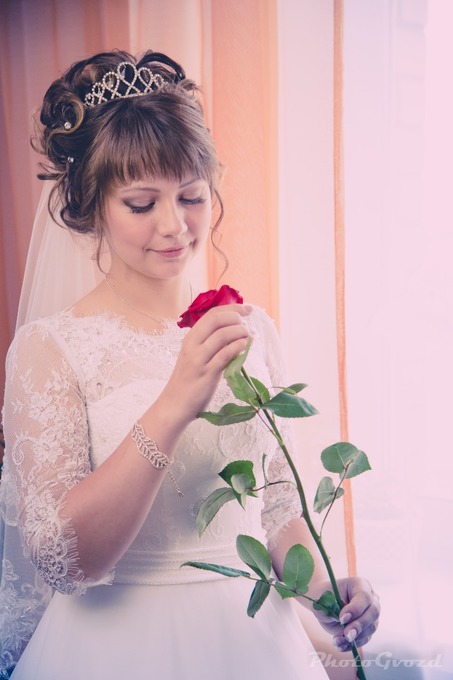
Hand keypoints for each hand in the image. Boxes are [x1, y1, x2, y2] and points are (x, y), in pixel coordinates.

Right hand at [160, 303, 251, 426]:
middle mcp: (192, 345)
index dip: (232, 308)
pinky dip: (238, 347)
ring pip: (222, 335)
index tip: (248, 309)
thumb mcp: (195, 357)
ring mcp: (199, 359)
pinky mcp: (207, 374)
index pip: (212, 314)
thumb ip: (210, 344)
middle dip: (237, 317)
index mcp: (190, 338)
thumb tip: (234, 332)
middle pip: (217, 320)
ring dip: (241, 332)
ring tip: (250, 337)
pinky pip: (225, 354)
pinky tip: (245, 347)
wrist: (174, 405)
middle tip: (248, 324)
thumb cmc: (188, 382)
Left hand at [311, 576, 379, 650]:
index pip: (364, 596)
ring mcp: (371, 614)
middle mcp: (370, 598)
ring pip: (371, 628)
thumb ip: (334, 607)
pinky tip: (340, 645)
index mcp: (360, 584)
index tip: (342, 618)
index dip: (355, 609)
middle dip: (359, 625)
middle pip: (373, 613)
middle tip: (347, 635)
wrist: (323, 602)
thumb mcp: (325, 598)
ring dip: (355, 637)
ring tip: (337, 640)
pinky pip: (365, 638)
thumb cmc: (324, 596)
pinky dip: (353, 644)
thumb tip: (344, 621)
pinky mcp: (368, 628)